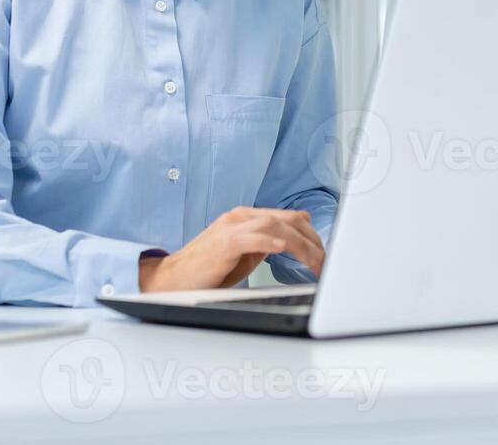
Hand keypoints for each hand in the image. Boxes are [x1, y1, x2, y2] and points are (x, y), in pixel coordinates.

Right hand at [138, 206, 324, 291]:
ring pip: (275, 226)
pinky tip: (282, 247)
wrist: (171, 279)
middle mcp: (241, 217)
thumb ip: (264, 245)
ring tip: (314, 262)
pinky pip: (250, 237)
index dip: (311, 235)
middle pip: (288, 219)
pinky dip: (268, 241)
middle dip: (312, 240)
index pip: (289, 218)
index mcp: (247, 218)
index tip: (324, 254)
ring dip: (300, 245)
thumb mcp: (243, 255)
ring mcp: (231, 227)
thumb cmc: (206, 270)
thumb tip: (290, 244)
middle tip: (325, 262)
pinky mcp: (222, 243)